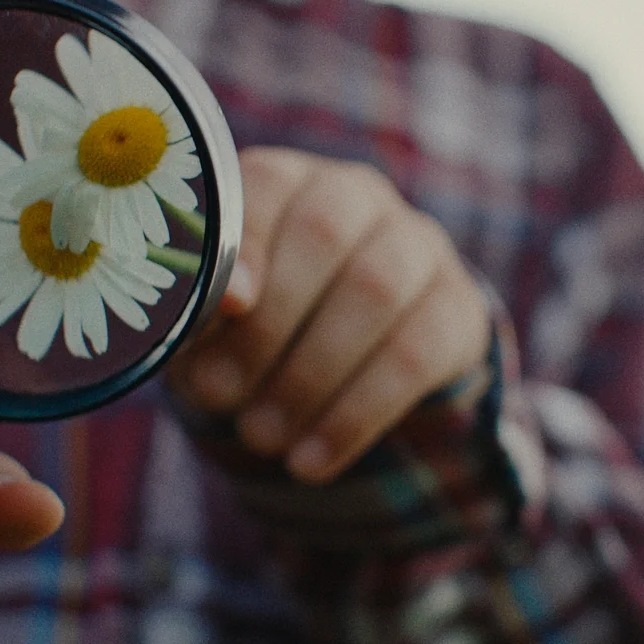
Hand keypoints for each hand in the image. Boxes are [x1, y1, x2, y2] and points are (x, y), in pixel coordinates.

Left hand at [168, 147, 489, 483]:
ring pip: (375, 292)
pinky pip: (416, 354)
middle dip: (266, 327)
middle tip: (219, 397)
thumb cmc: (255, 327)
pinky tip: (310, 462)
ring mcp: (417, 245)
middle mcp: (356, 196)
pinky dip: (355, 415)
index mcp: (286, 181)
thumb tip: (187, 337)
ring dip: (308, 376)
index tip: (226, 306)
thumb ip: (195, 316)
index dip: (248, 244)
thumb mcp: (212, 320)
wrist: (349, 361)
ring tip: (259, 437)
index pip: (270, 186)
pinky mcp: (456, 306)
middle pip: (323, 236)